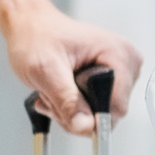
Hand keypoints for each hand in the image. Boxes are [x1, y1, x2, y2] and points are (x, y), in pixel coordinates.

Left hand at [3, 0, 148, 137]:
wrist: (29, 27)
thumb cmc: (36, 37)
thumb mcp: (46, 70)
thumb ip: (67, 100)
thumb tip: (85, 127)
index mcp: (118, 54)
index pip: (116, 107)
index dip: (89, 116)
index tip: (62, 106)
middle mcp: (125, 62)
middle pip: (108, 113)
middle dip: (75, 113)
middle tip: (51, 95)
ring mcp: (119, 72)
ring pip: (98, 115)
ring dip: (70, 111)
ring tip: (52, 90)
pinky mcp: (109, 80)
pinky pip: (94, 110)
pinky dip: (72, 108)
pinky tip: (58, 92)